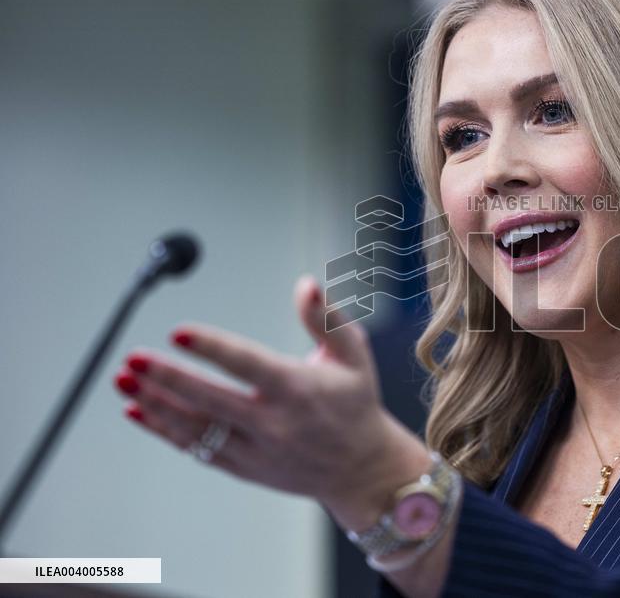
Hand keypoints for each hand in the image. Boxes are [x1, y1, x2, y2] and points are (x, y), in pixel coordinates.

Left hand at [113, 274, 425, 523]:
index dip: (212, 349)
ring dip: (156, 402)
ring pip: (196, 426)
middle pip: (211, 400)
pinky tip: (137, 409)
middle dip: (168, 378)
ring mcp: (256, 449)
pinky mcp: (243, 467)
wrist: (361, 470)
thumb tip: (305, 284)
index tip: (179, 333)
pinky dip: (163, 430)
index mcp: (299, 389)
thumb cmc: (356, 403)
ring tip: (124, 379)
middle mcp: (274, 423)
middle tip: (134, 358)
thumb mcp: (353, 355)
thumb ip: (326, 319)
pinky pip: (196, 448)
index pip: (248, 365)